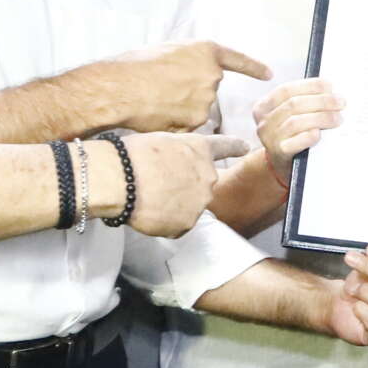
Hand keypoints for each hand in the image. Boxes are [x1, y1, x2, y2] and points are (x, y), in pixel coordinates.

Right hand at [78, 40, 270, 133]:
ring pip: (196, 110)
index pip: (236, 59)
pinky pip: (188, 126)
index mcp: (205, 51)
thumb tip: (187, 75)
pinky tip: (155, 115)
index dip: (252, 67)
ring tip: (153, 100)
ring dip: (179, 110)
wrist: (120, 88)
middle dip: (188, 93)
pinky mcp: (197, 120)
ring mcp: (206, 99)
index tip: (268, 73)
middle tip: (159, 90)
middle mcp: (212, 75)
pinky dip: (174, 124)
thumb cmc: (133, 66)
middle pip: (206, 90)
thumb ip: (186, 62)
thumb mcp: (166, 52)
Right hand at [112, 133, 249, 236]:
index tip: (246, 147)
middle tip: (156, 185)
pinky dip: (164, 222)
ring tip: (149, 198)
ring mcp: (200, 202)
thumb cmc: (133, 155)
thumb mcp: (160, 141)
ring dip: (173, 206)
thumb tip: (172, 165)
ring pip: (188, 207)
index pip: (225, 146)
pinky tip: (149, 212)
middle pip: (201, 185)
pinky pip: (177, 226)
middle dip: (183, 187)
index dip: (235, 147)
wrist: (121, 179)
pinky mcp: (187, 223)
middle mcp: (208, 175)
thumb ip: (177, 153)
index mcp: (200, 149)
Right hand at [251, 79, 343, 187]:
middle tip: (341, 102)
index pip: (287, 90)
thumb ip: (304, 101)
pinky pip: (298, 141)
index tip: (330, 86)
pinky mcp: (279, 154)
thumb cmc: (292, 135)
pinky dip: (311, 135)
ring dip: (322, 117)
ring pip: (297, 121)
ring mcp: (269, 138)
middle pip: (294, 104)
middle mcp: (264, 122)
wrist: (285, 165)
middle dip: (321, 101)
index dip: (310, 86)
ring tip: (338, 118)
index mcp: (264, 106)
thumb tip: (330, 90)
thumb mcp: (291, 115)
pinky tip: (321, 133)